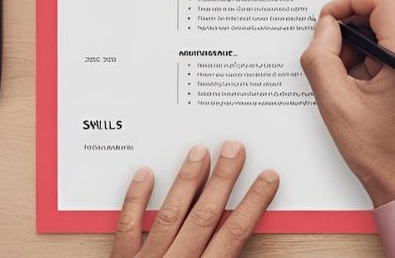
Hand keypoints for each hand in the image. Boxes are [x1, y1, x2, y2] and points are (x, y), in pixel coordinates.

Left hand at [110, 142, 279, 257]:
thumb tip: (248, 252)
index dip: (253, 204)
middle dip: (223, 180)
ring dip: (187, 181)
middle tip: (235, 148)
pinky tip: (145, 174)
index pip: (234, 235)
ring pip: (170, 214)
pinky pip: (127, 227)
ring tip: (199, 151)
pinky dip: (135, 199)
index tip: (267, 178)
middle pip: (204, 216)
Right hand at [301, 0, 394, 207]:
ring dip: (368, 31)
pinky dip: (380, 44)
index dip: (350, 1)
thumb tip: (325, 26)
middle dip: (357, 15)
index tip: (329, 20)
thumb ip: (321, 55)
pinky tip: (365, 73)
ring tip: (350, 66)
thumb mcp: (334, 102)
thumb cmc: (379, 152)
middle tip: (336, 43)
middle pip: (393, 3)